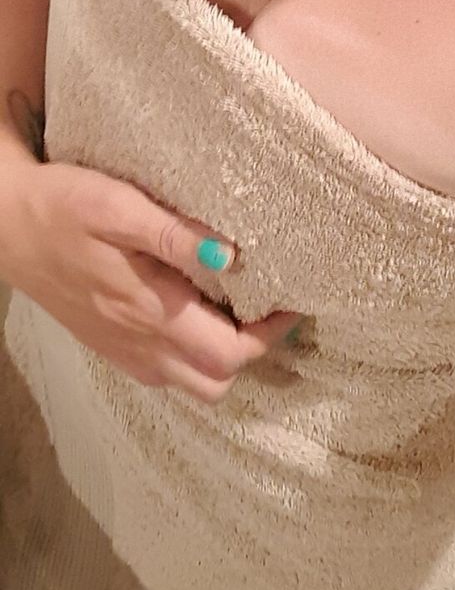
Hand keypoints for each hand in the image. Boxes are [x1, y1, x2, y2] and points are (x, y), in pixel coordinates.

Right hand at [1, 160, 301, 403]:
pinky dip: (191, 356)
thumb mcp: (116, 206)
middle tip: (269, 307)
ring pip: (190, 384)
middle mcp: (138, 344)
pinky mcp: (110, 346)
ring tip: (239, 309)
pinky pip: (164, 373)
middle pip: (214, 382)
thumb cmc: (62, 207)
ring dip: (221, 358)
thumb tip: (230, 254)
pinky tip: (197, 313)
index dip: (269, 336)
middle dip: (251, 353)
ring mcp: (122, 351)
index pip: (227, 354)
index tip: (290, 301)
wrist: (5, 225)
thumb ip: (172, 233)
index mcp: (148, 312)